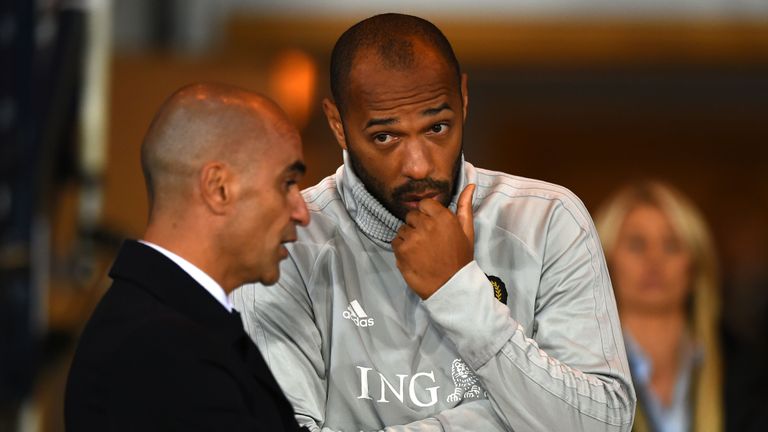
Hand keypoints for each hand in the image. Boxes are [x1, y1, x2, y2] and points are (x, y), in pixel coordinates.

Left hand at [392, 184, 475, 298]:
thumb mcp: (467, 232)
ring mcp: (412, 237)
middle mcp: (426, 224)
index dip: (427, 215)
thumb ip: (465, 207)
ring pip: (402, 229)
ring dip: (409, 238)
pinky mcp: (401, 250)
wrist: (450, 286)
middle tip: (428, 242)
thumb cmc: (459, 259)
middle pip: (412, 216)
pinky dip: (401, 249)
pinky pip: (395, 242)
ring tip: (421, 251)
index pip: (424, 204)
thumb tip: (469, 185)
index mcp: (443, 217)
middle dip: (417, 226)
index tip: (433, 227)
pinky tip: (414, 258)